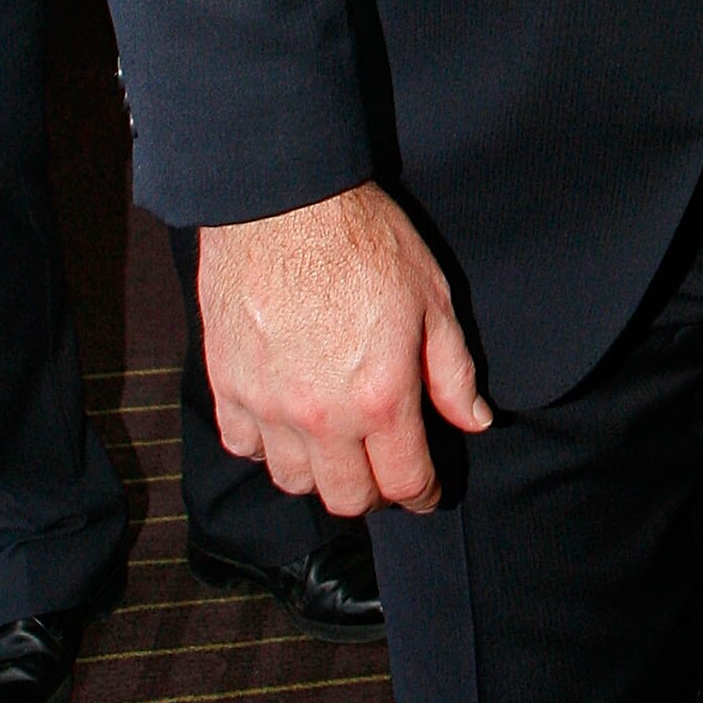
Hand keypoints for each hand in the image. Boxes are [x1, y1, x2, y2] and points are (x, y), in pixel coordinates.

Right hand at [198, 182, 492, 515]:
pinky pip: (244, 447)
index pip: (404, 482)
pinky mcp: (228, 388)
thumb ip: (453, 370)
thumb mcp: (432, 298)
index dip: (422, 494)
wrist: (284, 203)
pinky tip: (286, 421)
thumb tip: (474, 421)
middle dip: (373, 493)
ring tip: (336, 446)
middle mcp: (321, 417)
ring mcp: (267, 407)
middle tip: (384, 470)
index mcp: (380, 397)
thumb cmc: (364, 241)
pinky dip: (266, 446)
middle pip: (345, 499)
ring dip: (319, 473)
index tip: (426, 491)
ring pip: (292, 480)